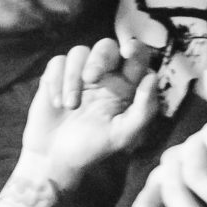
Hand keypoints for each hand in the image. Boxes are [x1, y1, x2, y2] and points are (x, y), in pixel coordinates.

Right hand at [16, 39, 161, 186]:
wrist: (55, 159)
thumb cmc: (92, 149)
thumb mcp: (123, 135)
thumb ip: (143, 109)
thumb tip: (152, 77)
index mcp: (125, 87)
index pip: (136, 58)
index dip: (135, 47)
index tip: (128, 50)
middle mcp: (104, 76)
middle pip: (106, 47)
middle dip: (99, 58)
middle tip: (91, 78)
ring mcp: (78, 75)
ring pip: (79, 52)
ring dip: (73, 78)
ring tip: (70, 106)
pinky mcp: (56, 77)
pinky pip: (58, 62)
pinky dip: (57, 81)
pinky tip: (57, 104)